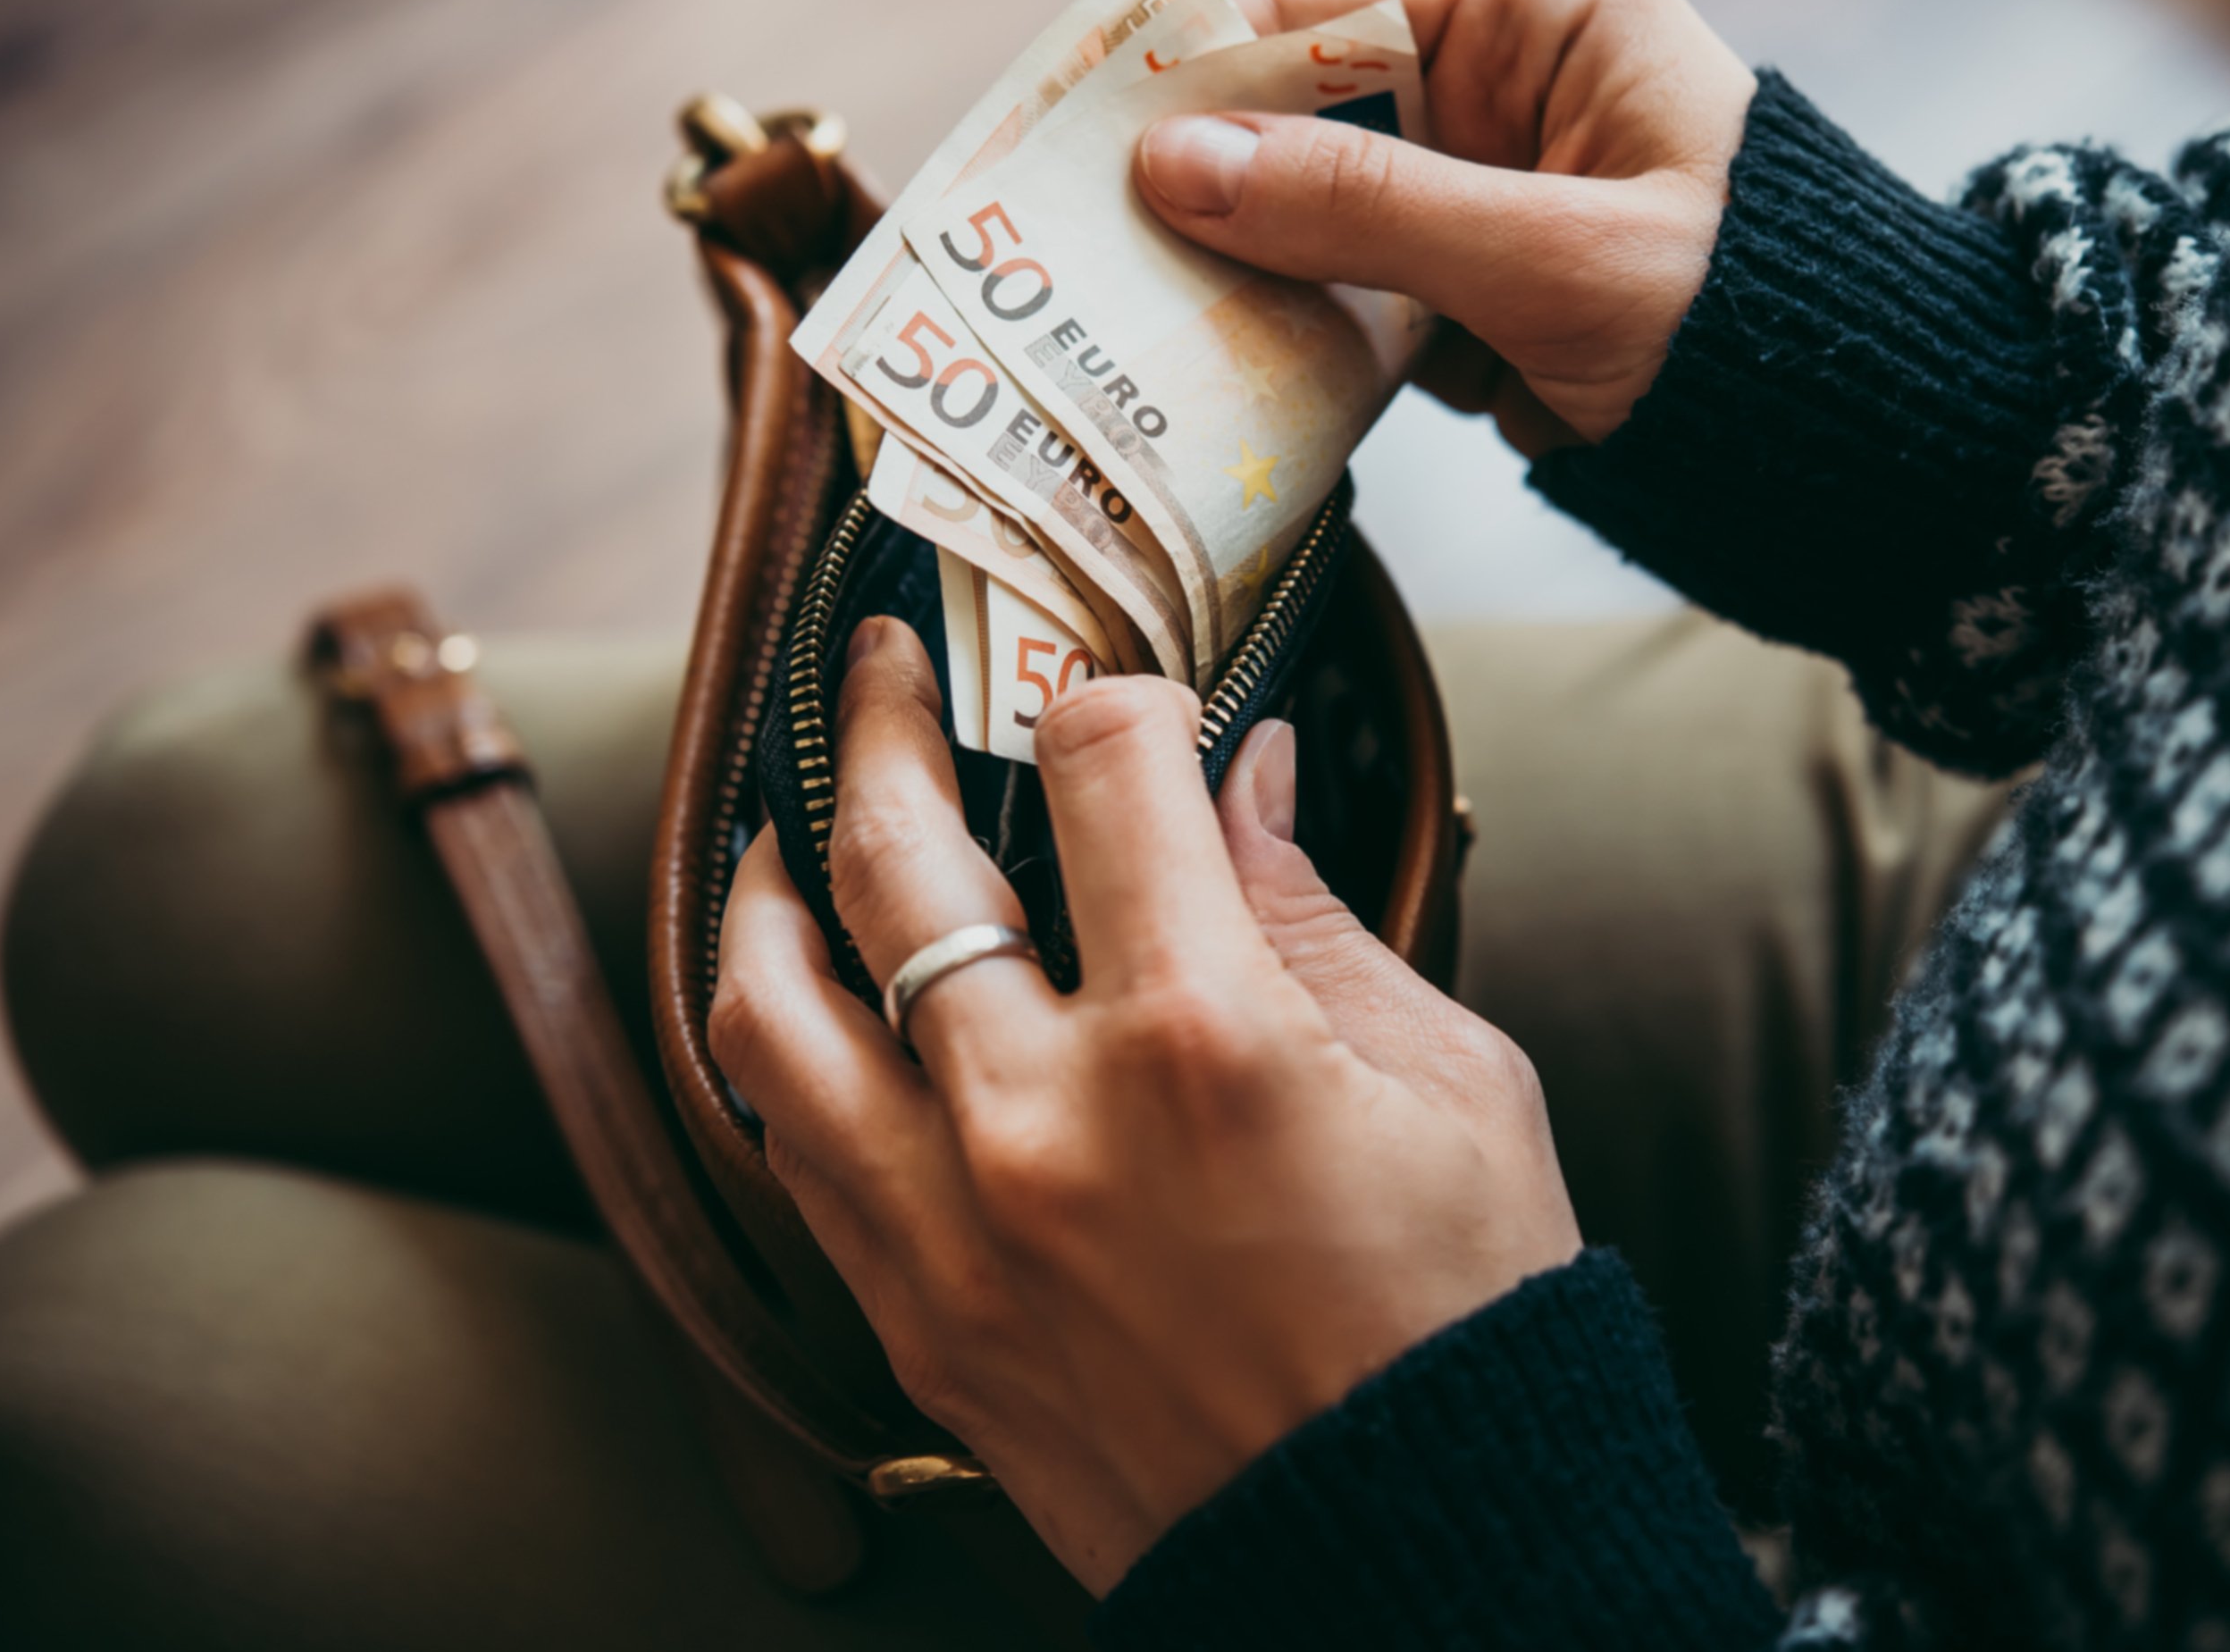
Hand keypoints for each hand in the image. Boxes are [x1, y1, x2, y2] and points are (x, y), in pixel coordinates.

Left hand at [710, 617, 1579, 1592]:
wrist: (1410, 1563)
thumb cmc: (1461, 1321)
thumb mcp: (1450, 1084)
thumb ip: (1315, 913)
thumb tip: (1245, 780)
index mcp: (1205, 1039)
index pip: (1101, 763)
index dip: (1113, 689)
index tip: (1123, 691)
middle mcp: (1044, 1121)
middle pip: (894, 855)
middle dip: (888, 720)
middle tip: (887, 667)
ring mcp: (954, 1232)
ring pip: (768, 1012)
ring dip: (767, 890)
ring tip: (786, 833)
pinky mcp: (918, 1325)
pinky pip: (786, 1157)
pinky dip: (778, 1056)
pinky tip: (805, 1012)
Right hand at [1136, 0, 1756, 453]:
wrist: (1849, 440)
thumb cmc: (1745, 321)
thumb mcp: (1555, 260)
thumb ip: (1365, 209)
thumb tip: (1176, 165)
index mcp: (1536, 2)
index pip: (1315, 6)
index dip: (1194, 72)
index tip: (1082, 147)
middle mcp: (1495, 70)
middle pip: (1291, 104)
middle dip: (1202, 180)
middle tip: (1080, 254)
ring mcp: (1475, 174)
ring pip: (1303, 202)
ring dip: (1234, 265)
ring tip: (1123, 324)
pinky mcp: (1465, 271)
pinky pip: (1343, 281)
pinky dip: (1291, 326)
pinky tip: (1218, 370)